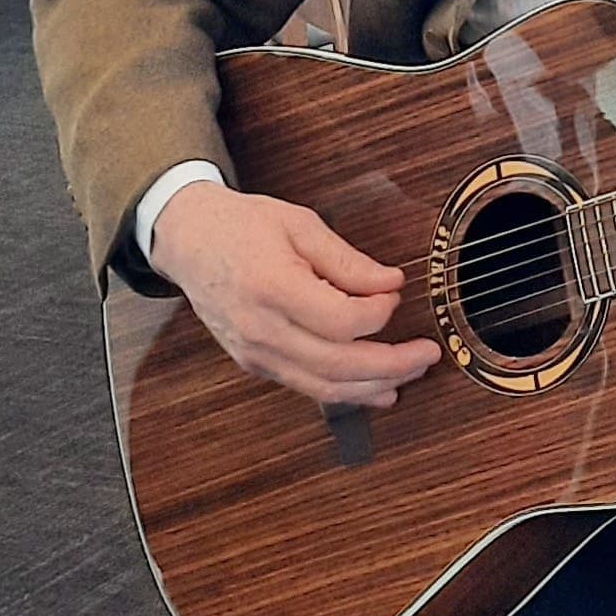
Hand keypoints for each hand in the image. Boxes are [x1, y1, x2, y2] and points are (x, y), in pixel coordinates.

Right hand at [149, 178, 442, 410]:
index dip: (379, 313)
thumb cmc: (241, 226)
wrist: (188, 240)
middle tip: (427, 354)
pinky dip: (346, 391)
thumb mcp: (299, 224)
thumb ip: (347, 260)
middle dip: (392, 364)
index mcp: (272, 286)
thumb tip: (391, 284)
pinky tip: (376, 388)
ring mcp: (255, 352)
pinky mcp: (255, 364)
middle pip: (338, 366)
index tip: (394, 293)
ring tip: (410, 375)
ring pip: (324, 387)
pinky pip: (307, 387)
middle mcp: (261, 329)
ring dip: (374, 387)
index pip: (341, 321)